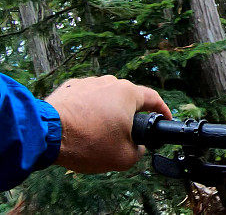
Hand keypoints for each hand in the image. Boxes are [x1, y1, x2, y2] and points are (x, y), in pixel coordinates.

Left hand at [45, 75, 171, 172]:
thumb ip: (139, 151)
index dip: (163, 111)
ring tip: (99, 132)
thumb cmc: (87, 142)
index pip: (154, 99)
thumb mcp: (123, 157)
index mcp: (128, 93)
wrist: (45, 134)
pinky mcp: (68, 88)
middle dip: (130, 115)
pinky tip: (82, 126)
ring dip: (107, 113)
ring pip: (105, 98)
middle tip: (127, 134)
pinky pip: (86, 99)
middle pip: (128, 99)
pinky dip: (88, 111)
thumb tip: (137, 147)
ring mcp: (88, 83)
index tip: (166, 119)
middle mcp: (110, 82)